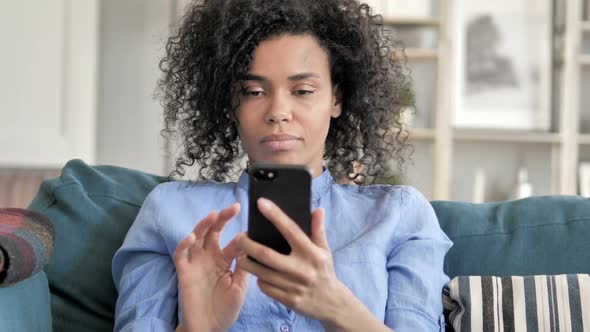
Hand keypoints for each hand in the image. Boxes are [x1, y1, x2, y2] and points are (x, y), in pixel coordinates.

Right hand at [173, 203, 247, 331]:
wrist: (209, 328)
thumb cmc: (226, 308)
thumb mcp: (240, 288)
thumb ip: (243, 268)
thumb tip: (251, 248)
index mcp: (226, 261)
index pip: (234, 243)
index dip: (242, 235)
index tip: (253, 226)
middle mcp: (210, 258)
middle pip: (214, 232)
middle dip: (222, 219)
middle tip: (233, 208)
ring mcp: (196, 263)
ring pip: (197, 238)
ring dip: (204, 225)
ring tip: (213, 215)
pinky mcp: (184, 272)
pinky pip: (181, 255)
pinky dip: (184, 244)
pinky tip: (191, 237)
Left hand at [236, 198, 346, 323]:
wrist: (332, 303)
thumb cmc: (324, 271)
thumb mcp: (324, 250)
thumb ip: (318, 230)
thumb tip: (318, 209)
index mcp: (311, 253)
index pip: (290, 230)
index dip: (275, 215)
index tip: (261, 203)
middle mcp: (302, 269)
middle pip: (266, 254)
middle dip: (248, 245)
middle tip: (239, 237)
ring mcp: (294, 286)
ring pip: (262, 273)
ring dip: (248, 263)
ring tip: (241, 254)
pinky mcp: (288, 300)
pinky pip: (265, 287)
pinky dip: (258, 279)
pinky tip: (257, 273)